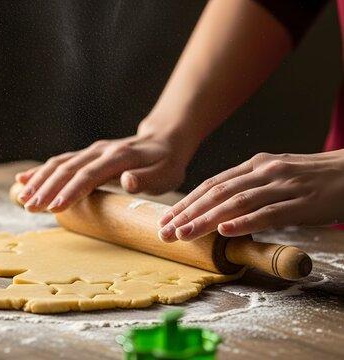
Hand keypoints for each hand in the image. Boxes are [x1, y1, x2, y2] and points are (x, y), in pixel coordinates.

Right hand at [14, 130, 191, 212]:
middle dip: (47, 189)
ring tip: (22, 199)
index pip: (90, 174)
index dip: (71, 191)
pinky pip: (59, 162)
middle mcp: (100, 151)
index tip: (55, 207)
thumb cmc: (167, 163)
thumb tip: (127, 181)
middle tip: (30, 208)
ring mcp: (91, 151)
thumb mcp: (167, 174)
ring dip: (39, 181)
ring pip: (59, 164)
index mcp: (119, 157)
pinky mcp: (85, 155)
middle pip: (68, 169)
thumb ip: (146, 178)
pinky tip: (22, 181)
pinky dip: (40, 172)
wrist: (164, 140)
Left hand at [158, 151, 343, 240]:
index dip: (186, 202)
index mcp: (255, 165)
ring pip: (236, 202)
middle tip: (165, 231)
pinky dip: (245, 222)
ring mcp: (282, 185)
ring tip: (185, 234)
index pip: (211, 184)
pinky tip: (225, 231)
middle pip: (217, 193)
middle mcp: (264, 171)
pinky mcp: (301, 202)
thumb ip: (249, 187)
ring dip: (206, 220)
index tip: (166, 219)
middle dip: (187, 213)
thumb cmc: (314, 179)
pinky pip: (269, 213)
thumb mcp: (276, 176)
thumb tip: (220, 208)